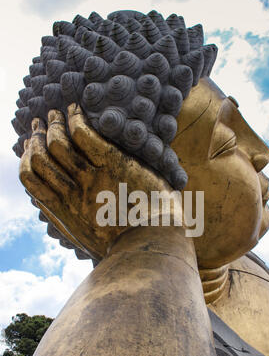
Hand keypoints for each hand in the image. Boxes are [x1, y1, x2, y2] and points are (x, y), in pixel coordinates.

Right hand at [20, 104, 178, 259]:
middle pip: (40, 158)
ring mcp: (92, 177)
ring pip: (58, 143)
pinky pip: (83, 135)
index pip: (30, 178)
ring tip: (55, 113)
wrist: (155, 245)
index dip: (26, 158)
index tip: (30, 146)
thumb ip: (72, 219)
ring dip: (54, 124)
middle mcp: (72, 194)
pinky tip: (76, 110)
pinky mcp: (113, 163)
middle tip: (38, 123)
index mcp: (64, 212)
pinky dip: (76, 119)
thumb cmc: (127, 245)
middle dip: (36, 137)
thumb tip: (61, 203)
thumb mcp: (90, 238)